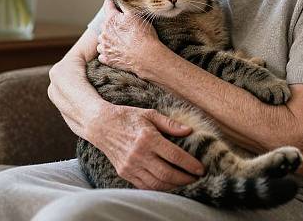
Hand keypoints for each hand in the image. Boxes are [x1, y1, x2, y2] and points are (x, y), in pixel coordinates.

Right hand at [89, 103, 204, 190]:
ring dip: (174, 186)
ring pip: (157, 184)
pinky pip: (145, 186)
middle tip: (196, 178)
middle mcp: (139, 154)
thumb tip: (189, 131)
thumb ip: (170, 123)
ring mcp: (131, 166)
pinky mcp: (125, 173)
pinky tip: (169, 185)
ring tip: (186, 183)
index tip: (201, 169)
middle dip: (185, 179)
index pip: (174, 155)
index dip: (190, 164)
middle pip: (167, 174)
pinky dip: (159, 189)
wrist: (101, 125)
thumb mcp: (150, 114)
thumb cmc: (128, 117)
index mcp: (147, 138)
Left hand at [96, 0, 162, 75]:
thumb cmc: (143, 35)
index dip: (111, 2)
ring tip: (120, 40)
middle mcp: (104, 33)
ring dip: (108, 38)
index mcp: (111, 20)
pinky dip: (108, 52)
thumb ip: (126, 7)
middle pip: (105, 24)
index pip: (107, 5)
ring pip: (102, 39)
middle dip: (112, 23)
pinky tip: (116, 51)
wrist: (146, 56)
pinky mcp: (107, 59)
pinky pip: (103, 53)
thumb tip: (122, 0)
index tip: (113, 1)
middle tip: (123, 26)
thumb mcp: (137, 15)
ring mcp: (104, 47)